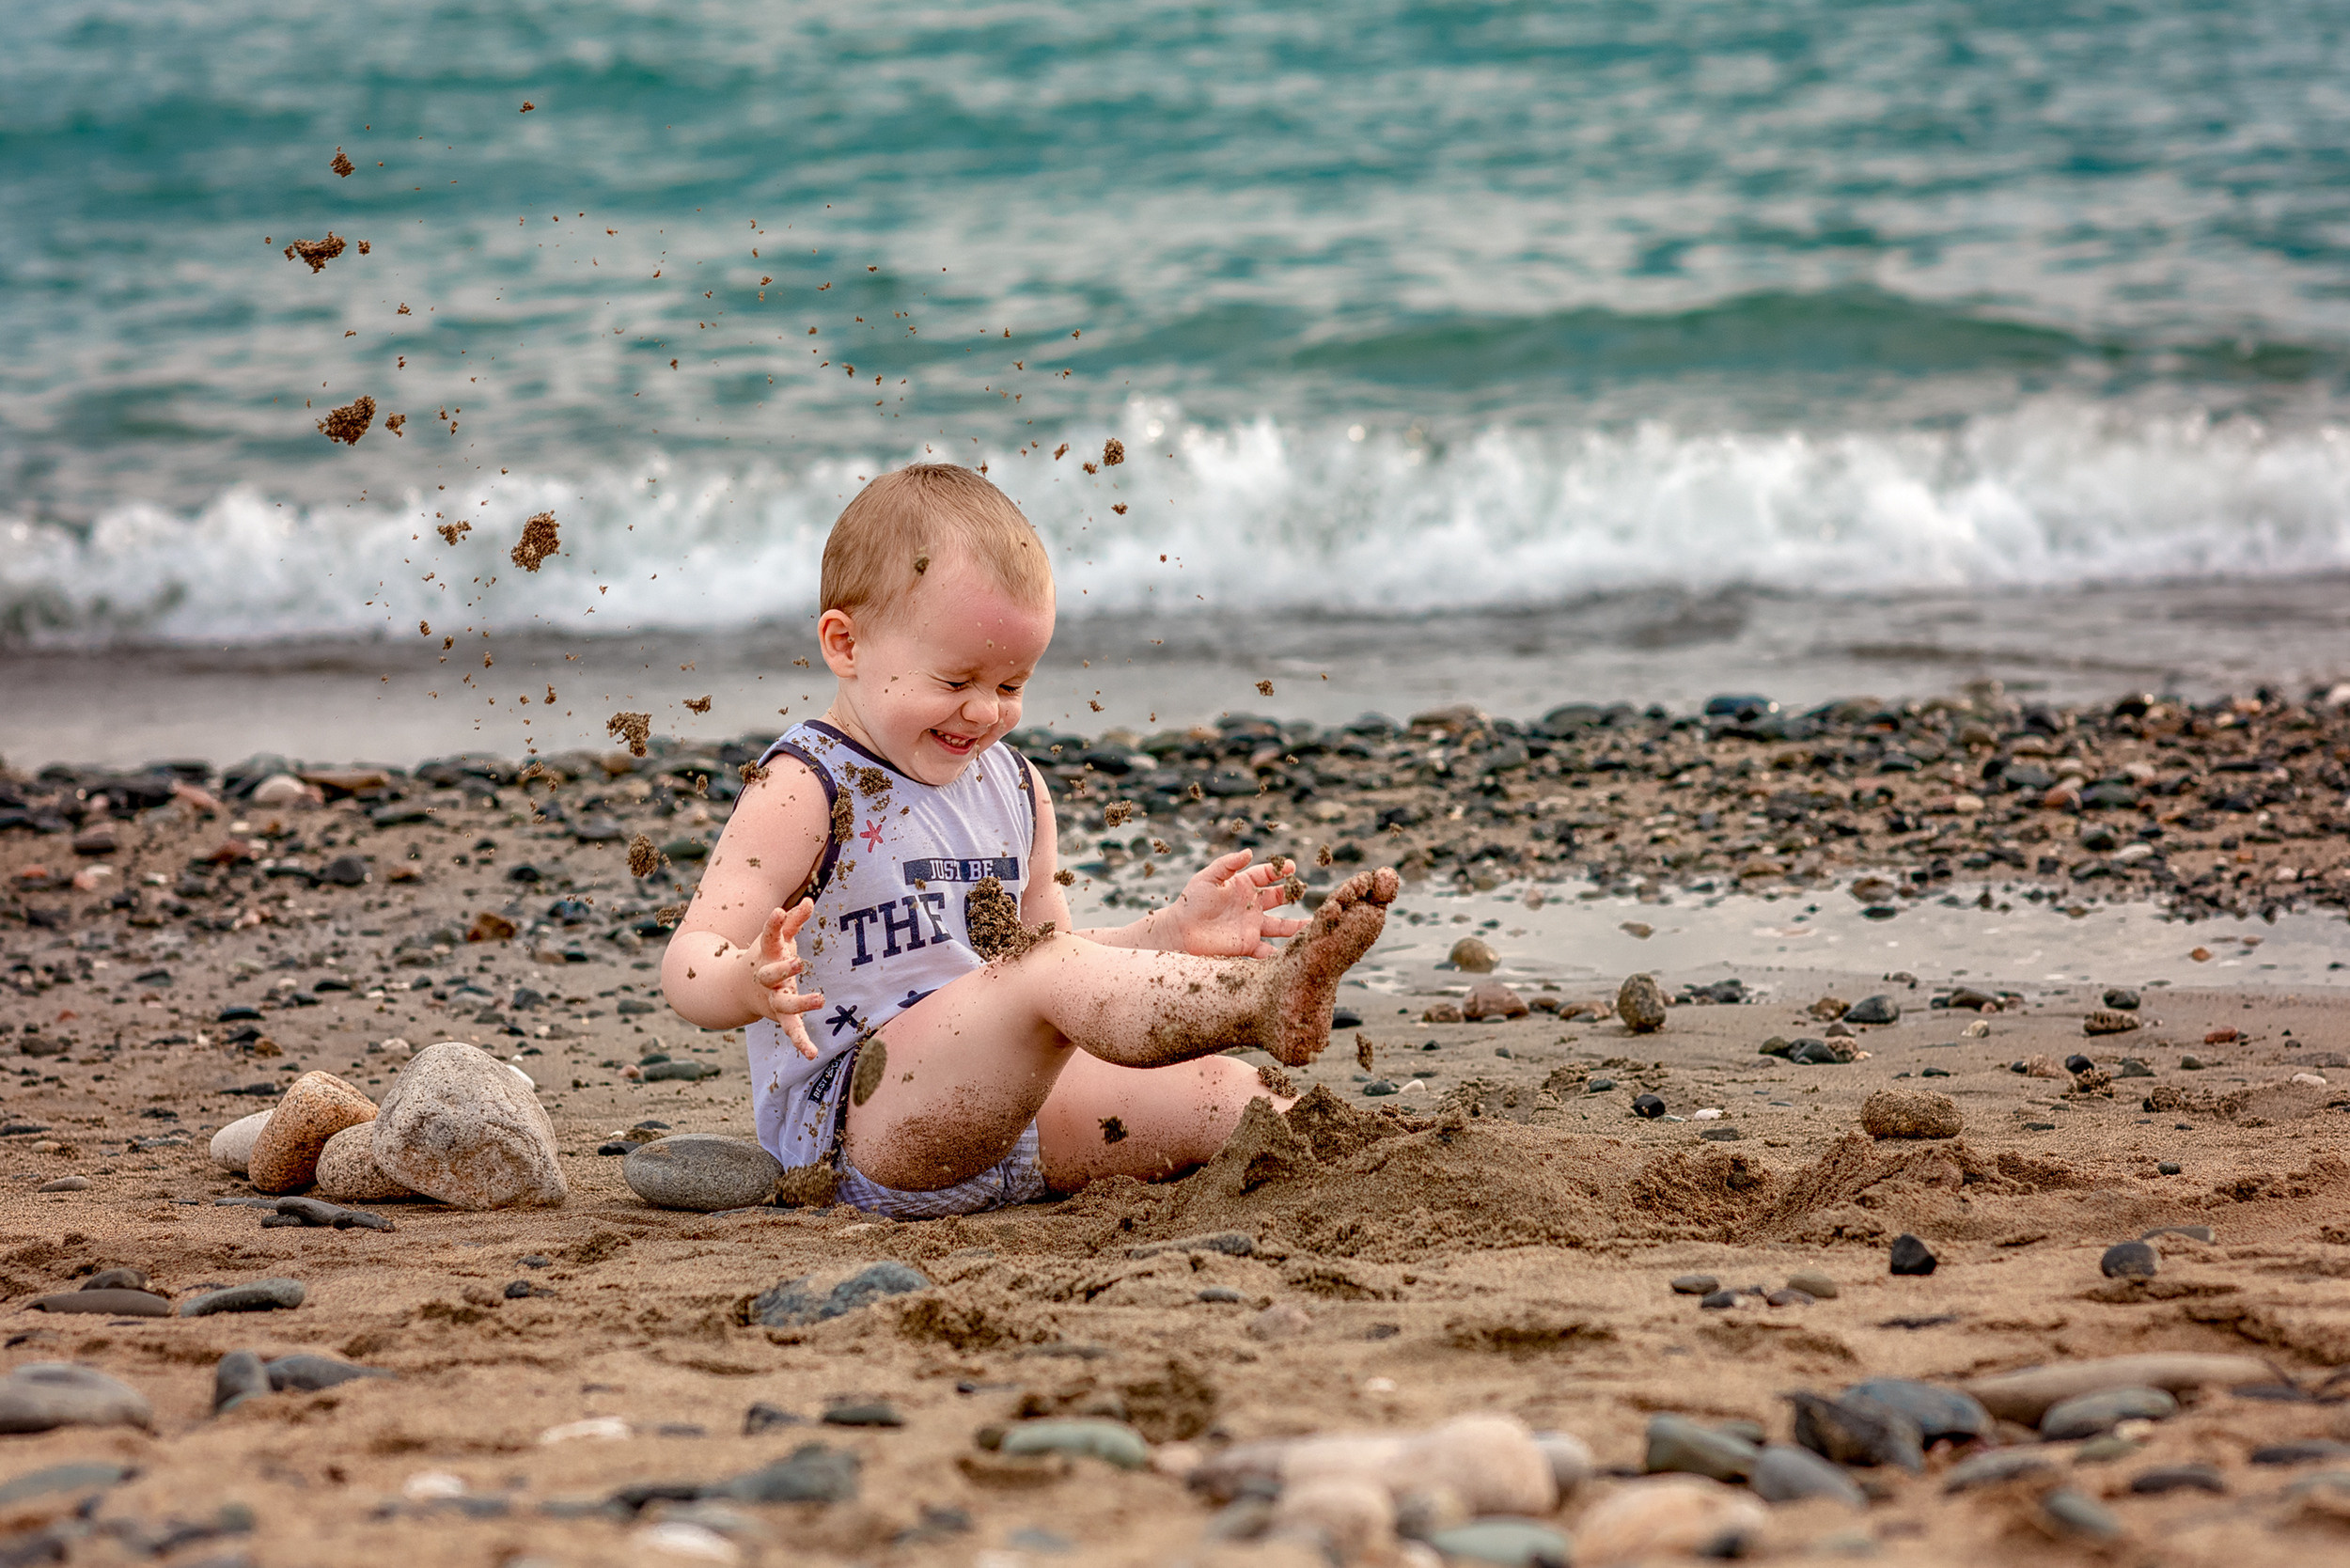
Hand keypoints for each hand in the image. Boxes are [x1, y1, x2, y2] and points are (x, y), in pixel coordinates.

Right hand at [744, 901, 825, 1058]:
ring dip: (801, 1003)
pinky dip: (801, 1042)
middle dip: (784, 968)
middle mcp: (767, 979)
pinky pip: (792, 1030)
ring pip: (785, 1004)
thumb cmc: (766, 958)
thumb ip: (793, 921)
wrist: (737, 989)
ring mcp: (773, 999)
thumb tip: (809, 900)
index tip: (778, 911)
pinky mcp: (782, 1016)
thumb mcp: (778, 939)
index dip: (773, 924)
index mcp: (766, 955)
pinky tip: (812, 1054)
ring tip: (820, 999)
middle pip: (771, 974)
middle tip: (798, 962)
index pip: (768, 936)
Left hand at [1160, 850, 1306, 957]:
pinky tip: (1295, 953)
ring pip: (1280, 926)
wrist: (1179, 932)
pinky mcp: (1248, 945)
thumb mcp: (1208, 878)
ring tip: (1314, 927)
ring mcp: (1251, 926)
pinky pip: (1268, 950)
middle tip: (1304, 891)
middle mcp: (1251, 905)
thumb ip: (1227, 864)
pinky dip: (1281, 954)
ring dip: (1296, 927)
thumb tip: (1248, 852)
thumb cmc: (1191, 902)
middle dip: (1293, 894)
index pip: (1266, 875)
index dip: (1279, 870)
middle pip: (1279, 898)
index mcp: (1243, 886)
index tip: (1291, 868)